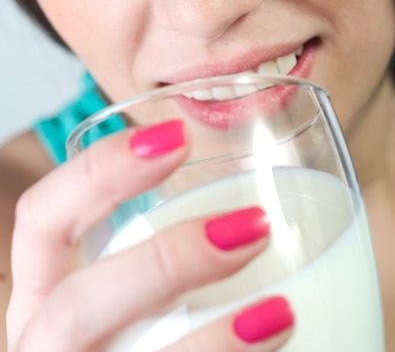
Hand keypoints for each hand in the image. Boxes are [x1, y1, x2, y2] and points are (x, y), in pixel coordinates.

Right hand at [6, 122, 293, 350]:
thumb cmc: (138, 321)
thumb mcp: (129, 281)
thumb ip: (160, 240)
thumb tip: (249, 199)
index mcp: (43, 288)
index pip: (41, 219)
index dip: (100, 171)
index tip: (178, 135)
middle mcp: (47, 340)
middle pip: (75, 306)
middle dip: (164, 263)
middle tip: (253, 224)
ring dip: (209, 339)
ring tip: (280, 309)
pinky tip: (271, 334)